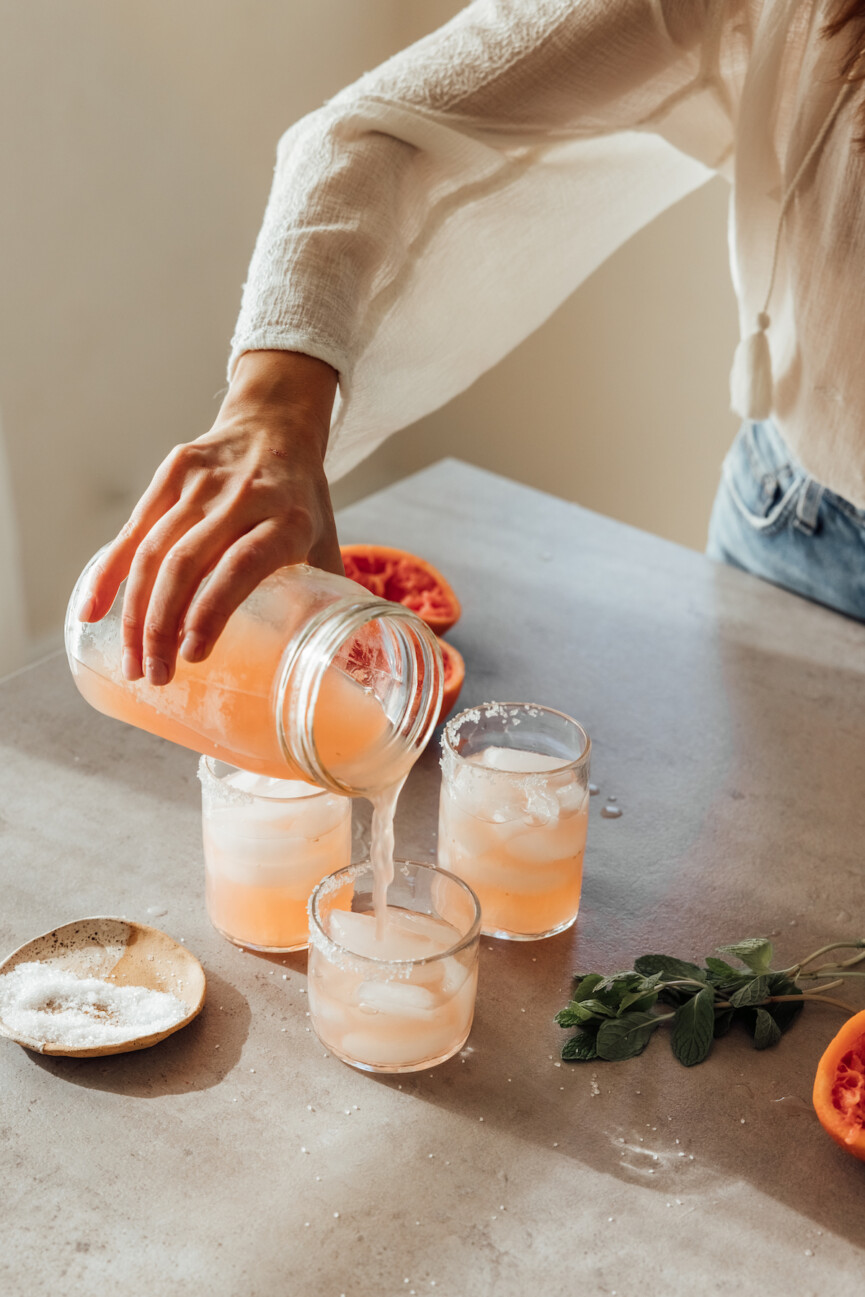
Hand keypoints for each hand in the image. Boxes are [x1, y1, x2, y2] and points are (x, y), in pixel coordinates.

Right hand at [80, 350, 340, 685]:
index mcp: (290, 520)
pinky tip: (94, 612)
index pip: (242, 566)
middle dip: (162, 626)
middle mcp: (245, 497)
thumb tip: (340, 670)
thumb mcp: (325, 544)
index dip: (212, 610)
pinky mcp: (172, 472)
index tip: (193, 655)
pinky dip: (110, 574)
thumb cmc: (301, 503)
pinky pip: (134, 529)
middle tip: (155, 676)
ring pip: (154, 551)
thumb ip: (331, 601)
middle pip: (187, 564)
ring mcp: (203, 481)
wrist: (276, 427)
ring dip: (136, 613)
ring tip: (135, 662)